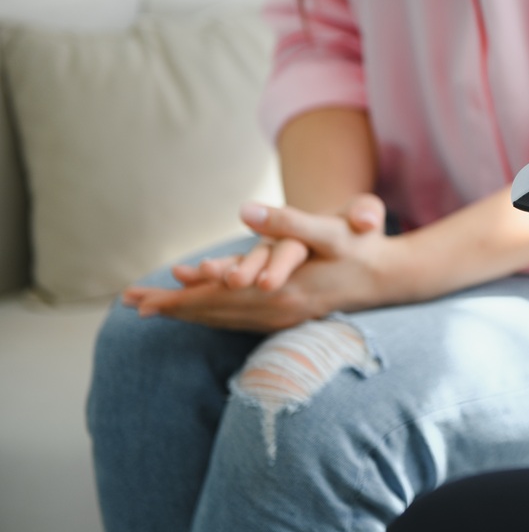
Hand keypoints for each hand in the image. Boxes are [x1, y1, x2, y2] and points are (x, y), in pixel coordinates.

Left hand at [123, 195, 397, 331]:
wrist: (392, 278)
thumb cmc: (361, 249)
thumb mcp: (328, 230)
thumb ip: (287, 220)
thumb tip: (244, 210)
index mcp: (281, 291)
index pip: (217, 298)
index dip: (179, 298)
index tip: (144, 301)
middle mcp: (277, 311)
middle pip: (215, 313)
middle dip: (173, 309)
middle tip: (132, 306)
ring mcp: (284, 318)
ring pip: (225, 320)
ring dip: (189, 315)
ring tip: (154, 311)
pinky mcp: (289, 317)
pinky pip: (240, 322)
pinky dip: (214, 317)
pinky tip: (202, 315)